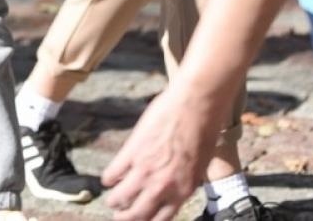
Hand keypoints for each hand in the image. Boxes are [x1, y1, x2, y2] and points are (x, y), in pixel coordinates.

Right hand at [101, 83, 217, 220]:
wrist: (197, 104)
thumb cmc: (204, 129)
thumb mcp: (199, 165)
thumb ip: (183, 180)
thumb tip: (172, 187)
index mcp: (183, 191)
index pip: (160, 220)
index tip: (139, 218)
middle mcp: (163, 187)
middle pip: (138, 215)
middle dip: (125, 218)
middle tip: (119, 216)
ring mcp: (146, 170)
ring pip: (121, 198)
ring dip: (114, 201)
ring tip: (111, 200)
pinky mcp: (132, 152)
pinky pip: (113, 174)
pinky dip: (108, 179)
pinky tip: (108, 178)